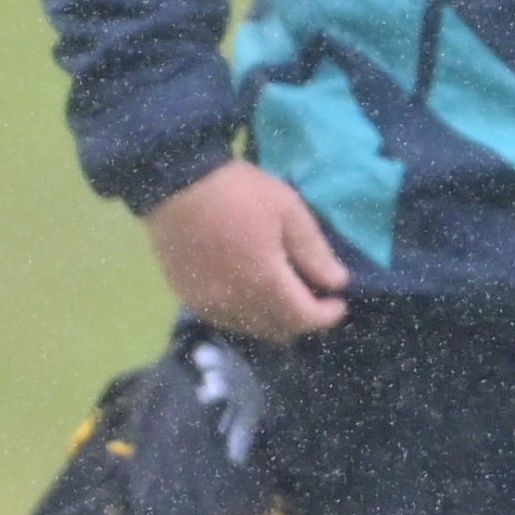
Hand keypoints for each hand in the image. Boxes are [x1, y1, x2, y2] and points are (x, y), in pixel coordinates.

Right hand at [140, 161, 352, 341]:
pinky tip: (250, 291)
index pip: (304, 319)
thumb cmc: (238, 192)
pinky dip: (246, 314)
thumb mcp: (287, 209)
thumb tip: (337, 283)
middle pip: (279, 331)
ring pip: (252, 329)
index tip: (339, 302)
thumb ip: (314, 251)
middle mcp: (236, 304)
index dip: (327, 316)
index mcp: (264, 282)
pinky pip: (226, 320)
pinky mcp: (189, 298)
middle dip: (302, 319)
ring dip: (274, 319)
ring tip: (282, 293)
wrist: (175, 184)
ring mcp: (209, 304)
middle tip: (312, 296)